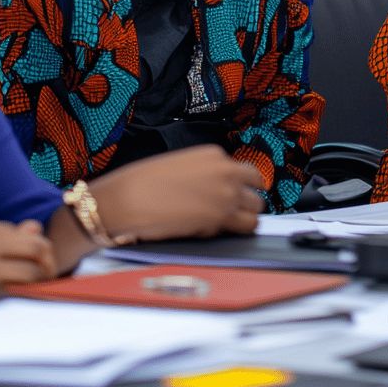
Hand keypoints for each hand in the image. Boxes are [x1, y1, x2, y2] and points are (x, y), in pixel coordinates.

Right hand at [0, 218, 55, 324]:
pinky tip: (34, 288)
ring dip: (45, 269)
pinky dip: (34, 282)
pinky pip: (23, 276)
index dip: (31, 244)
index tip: (36, 257)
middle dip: (47, 254)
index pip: (18, 229)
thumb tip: (34, 227)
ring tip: (45, 279)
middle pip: (32, 239)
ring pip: (33, 257)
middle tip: (50, 268)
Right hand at [92, 144, 263, 240]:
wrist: (130, 197)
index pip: (244, 171)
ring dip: (245, 218)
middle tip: (233, 212)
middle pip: (256, 188)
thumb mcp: (181, 166)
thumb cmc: (145, 182)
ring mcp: (227, 193)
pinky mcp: (221, 217)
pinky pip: (245, 227)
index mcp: (214, 154)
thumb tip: (213, 191)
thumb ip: (204, 175)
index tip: (234, 195)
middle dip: (247, 201)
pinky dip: (235, 232)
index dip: (239, 186)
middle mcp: (226, 170)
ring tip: (225, 225)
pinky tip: (215, 231)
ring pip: (256, 210)